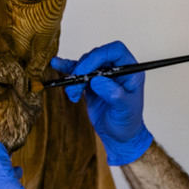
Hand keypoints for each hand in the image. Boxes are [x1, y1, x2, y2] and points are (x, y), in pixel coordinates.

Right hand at [51, 41, 152, 165]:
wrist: (119, 136)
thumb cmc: (127, 123)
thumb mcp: (124, 110)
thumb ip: (114, 94)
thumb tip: (98, 80)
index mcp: (130, 71)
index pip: (115, 51)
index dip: (99, 55)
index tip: (86, 69)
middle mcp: (117, 69)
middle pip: (97, 56)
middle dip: (83, 68)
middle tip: (77, 83)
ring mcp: (103, 75)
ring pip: (85, 64)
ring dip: (75, 77)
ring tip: (73, 93)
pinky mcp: (91, 83)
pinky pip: (78, 73)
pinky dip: (68, 70)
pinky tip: (57, 64)